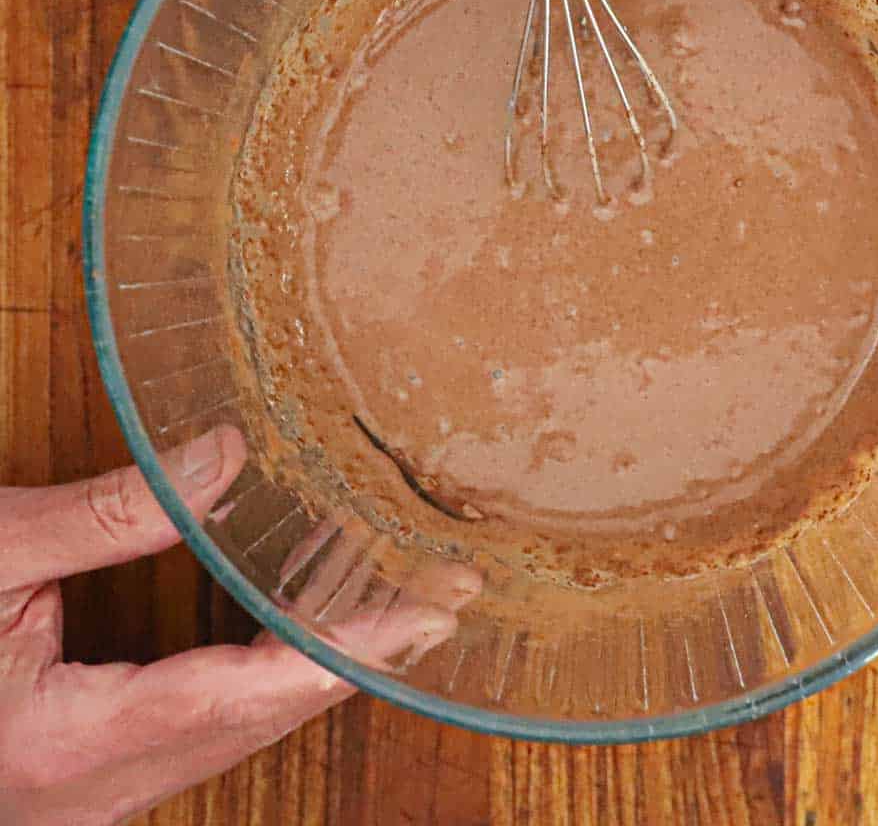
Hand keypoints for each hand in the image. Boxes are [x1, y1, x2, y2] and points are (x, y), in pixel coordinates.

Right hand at [0, 427, 478, 825]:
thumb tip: (225, 453)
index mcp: (69, 745)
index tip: (428, 612)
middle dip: (362, 659)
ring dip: (322, 672)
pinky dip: (265, 684)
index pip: (251, 692)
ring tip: (397, 611)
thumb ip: (112, 513)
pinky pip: (202, 735)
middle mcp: (94, 794)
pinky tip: (297, 640)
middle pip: (265, 721)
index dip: (351, 650)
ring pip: (239, 734)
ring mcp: (90, 800)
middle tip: (441, 595)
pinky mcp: (84, 783)